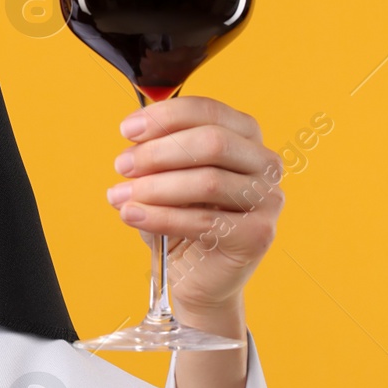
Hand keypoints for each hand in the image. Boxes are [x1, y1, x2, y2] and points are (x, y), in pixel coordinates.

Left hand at [105, 96, 283, 313]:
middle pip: (212, 143)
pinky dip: (160, 217)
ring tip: (119, 196)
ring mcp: (267, 200)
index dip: (165, 117)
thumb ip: (155, 157)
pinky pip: (203, 221)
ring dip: (154, 187)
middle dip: (158, 152)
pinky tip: (131, 215)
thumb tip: (132, 145)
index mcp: (246, 137)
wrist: (197, 276)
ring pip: (207, 182)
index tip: (127, 130)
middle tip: (122, 165)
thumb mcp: (165, 179)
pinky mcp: (257, 235)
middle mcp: (265, 164)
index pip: (209, 112)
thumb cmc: (182, 220)